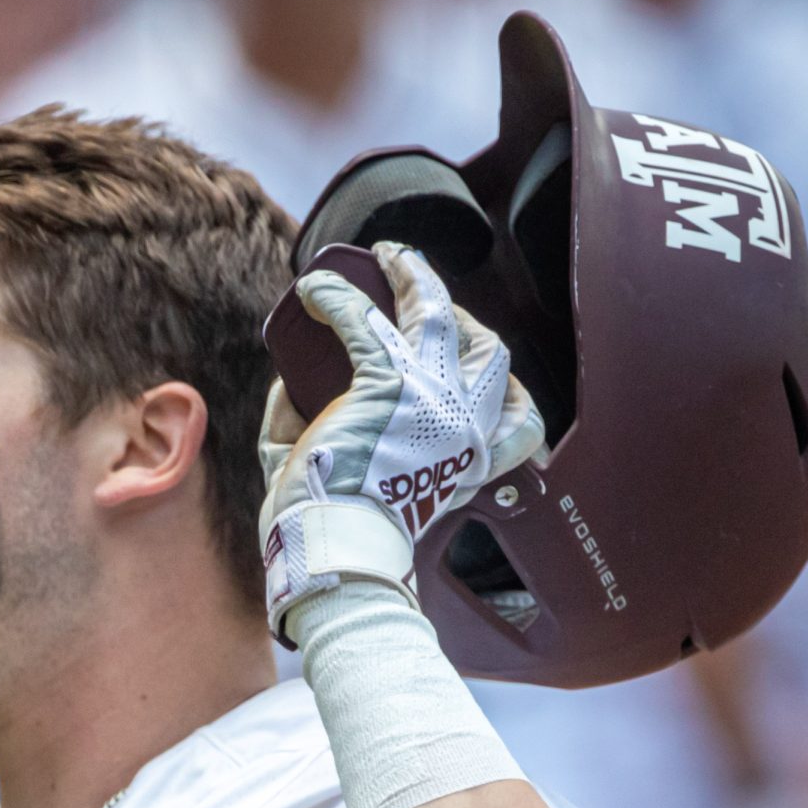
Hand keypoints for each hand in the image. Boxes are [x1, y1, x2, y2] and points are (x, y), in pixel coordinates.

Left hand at [257, 243, 544, 643]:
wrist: (331, 549)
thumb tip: (290, 385)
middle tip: (421, 292)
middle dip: (458, 315)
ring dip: (413, 279)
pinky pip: (364, 322)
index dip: (501, 384)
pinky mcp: (387, 385)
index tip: (473, 362)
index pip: (517, 416)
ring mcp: (430, 399)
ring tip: (389, 257)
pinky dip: (337, 299)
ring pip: (436, 316)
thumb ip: (318, 432)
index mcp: (467, 459)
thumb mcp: (342, 480)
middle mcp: (461, 425)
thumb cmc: (333, 527)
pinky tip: (314, 289)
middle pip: (485, 350)